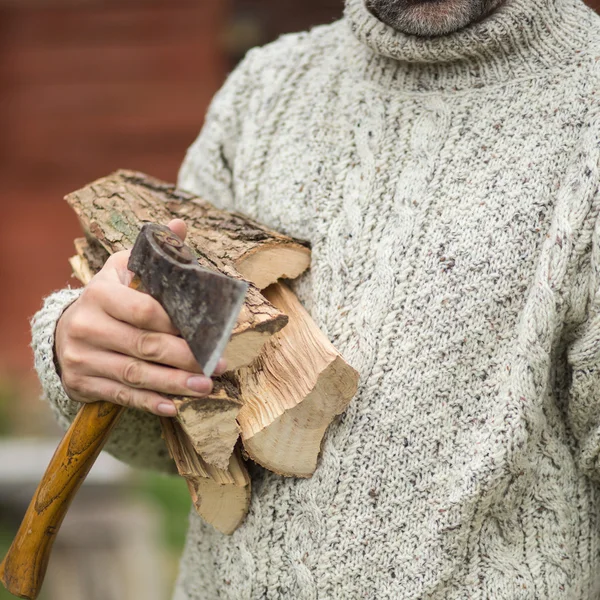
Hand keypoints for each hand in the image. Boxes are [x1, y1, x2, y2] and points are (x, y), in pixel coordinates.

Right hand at [55, 219, 225, 416]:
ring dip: (174, 383)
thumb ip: (156, 253)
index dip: (177, 323)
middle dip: (185, 357)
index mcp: (100, 293)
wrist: (68, 329)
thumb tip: (179, 224)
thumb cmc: (110, 297)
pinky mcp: (82, 382)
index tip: (207, 332)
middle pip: (144, 345)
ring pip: (135, 374)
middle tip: (217, 365)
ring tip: (206, 387)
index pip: (144, 309)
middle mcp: (87, 325)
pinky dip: (149, 402)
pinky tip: (174, 407)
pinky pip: (121, 395)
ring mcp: (82, 356)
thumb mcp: (126, 270)